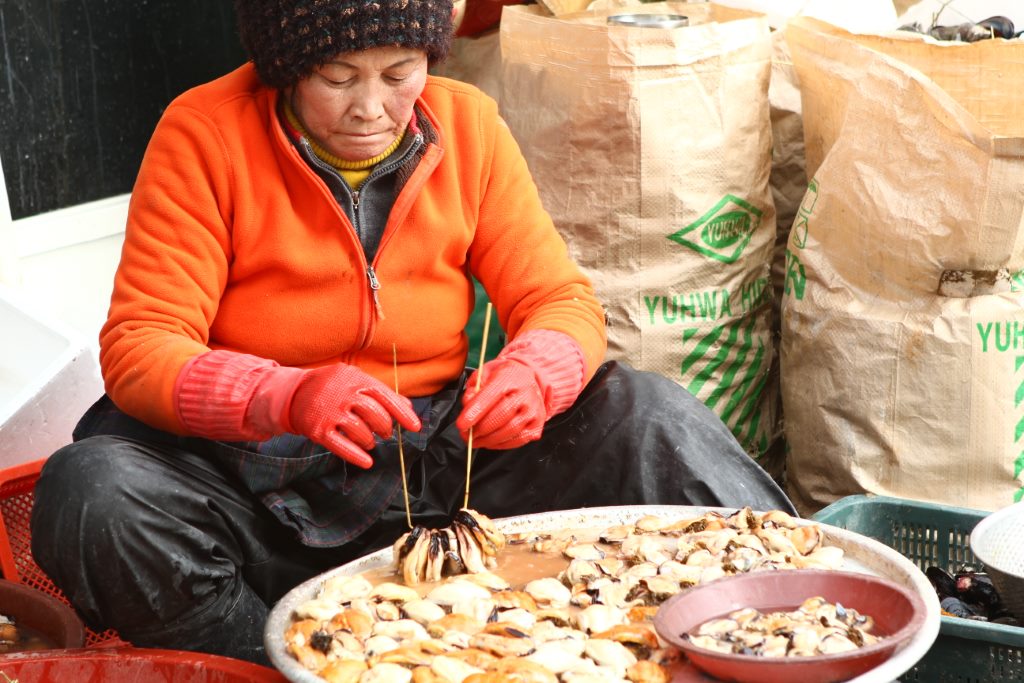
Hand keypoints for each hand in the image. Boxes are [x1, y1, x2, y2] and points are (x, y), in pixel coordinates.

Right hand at [284, 364, 420, 467]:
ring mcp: (330, 412)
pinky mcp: (319, 430)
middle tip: (384, 433)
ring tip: (369, 441)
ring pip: (361, 431)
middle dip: (384, 427)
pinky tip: (367, 461)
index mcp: (356, 379)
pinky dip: (356, 456)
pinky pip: (341, 446)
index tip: (415, 427)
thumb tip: (407, 407)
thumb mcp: (355, 380)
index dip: (402, 413)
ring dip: (370, 440)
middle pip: (375, 415)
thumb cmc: (332, 387)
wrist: (294, 393)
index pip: (385, 396)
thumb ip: (380, 392)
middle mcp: (343, 394)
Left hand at [458, 357, 546, 448]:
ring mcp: (533, 410)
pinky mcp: (537, 424)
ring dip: (488, 440)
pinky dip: (501, 444)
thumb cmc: (502, 377)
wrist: (528, 379)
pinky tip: (490, 442)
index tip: (461, 425)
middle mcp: (525, 393)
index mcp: (509, 376)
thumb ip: (474, 388)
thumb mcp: (484, 373)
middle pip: (500, 416)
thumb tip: (468, 405)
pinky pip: (518, 440)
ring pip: (509, 431)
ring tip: (475, 440)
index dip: (474, 413)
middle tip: (465, 435)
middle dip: (479, 429)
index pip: (490, 396)